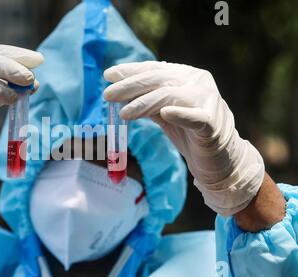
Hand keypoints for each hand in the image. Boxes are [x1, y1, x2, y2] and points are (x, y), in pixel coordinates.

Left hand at [103, 61, 263, 215]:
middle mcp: (198, 82)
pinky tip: (165, 113)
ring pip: (171, 96)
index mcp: (187, 76)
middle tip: (108, 94)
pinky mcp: (213, 125)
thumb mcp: (164, 113)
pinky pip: (196, 118)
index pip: (155, 69)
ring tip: (124, 114)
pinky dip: (181, 114)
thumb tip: (118, 93)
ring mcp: (208, 101)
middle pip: (159, 79)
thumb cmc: (189, 133)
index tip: (108, 75)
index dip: (131, 70)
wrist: (219, 159)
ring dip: (144, 103)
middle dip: (131, 86)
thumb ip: (147, 101)